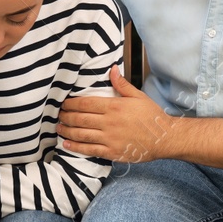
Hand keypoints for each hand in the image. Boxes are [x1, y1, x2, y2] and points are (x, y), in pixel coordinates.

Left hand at [58, 66, 175, 162]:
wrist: (164, 138)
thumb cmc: (152, 116)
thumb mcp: (138, 96)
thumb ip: (122, 84)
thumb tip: (111, 69)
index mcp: (115, 106)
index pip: (86, 103)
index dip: (71, 103)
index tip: (63, 103)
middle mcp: (110, 122)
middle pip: (80, 119)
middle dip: (66, 116)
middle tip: (58, 115)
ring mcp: (110, 138)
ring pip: (82, 134)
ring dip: (67, 131)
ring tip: (59, 128)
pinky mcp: (112, 152)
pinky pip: (90, 150)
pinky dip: (76, 148)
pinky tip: (67, 145)